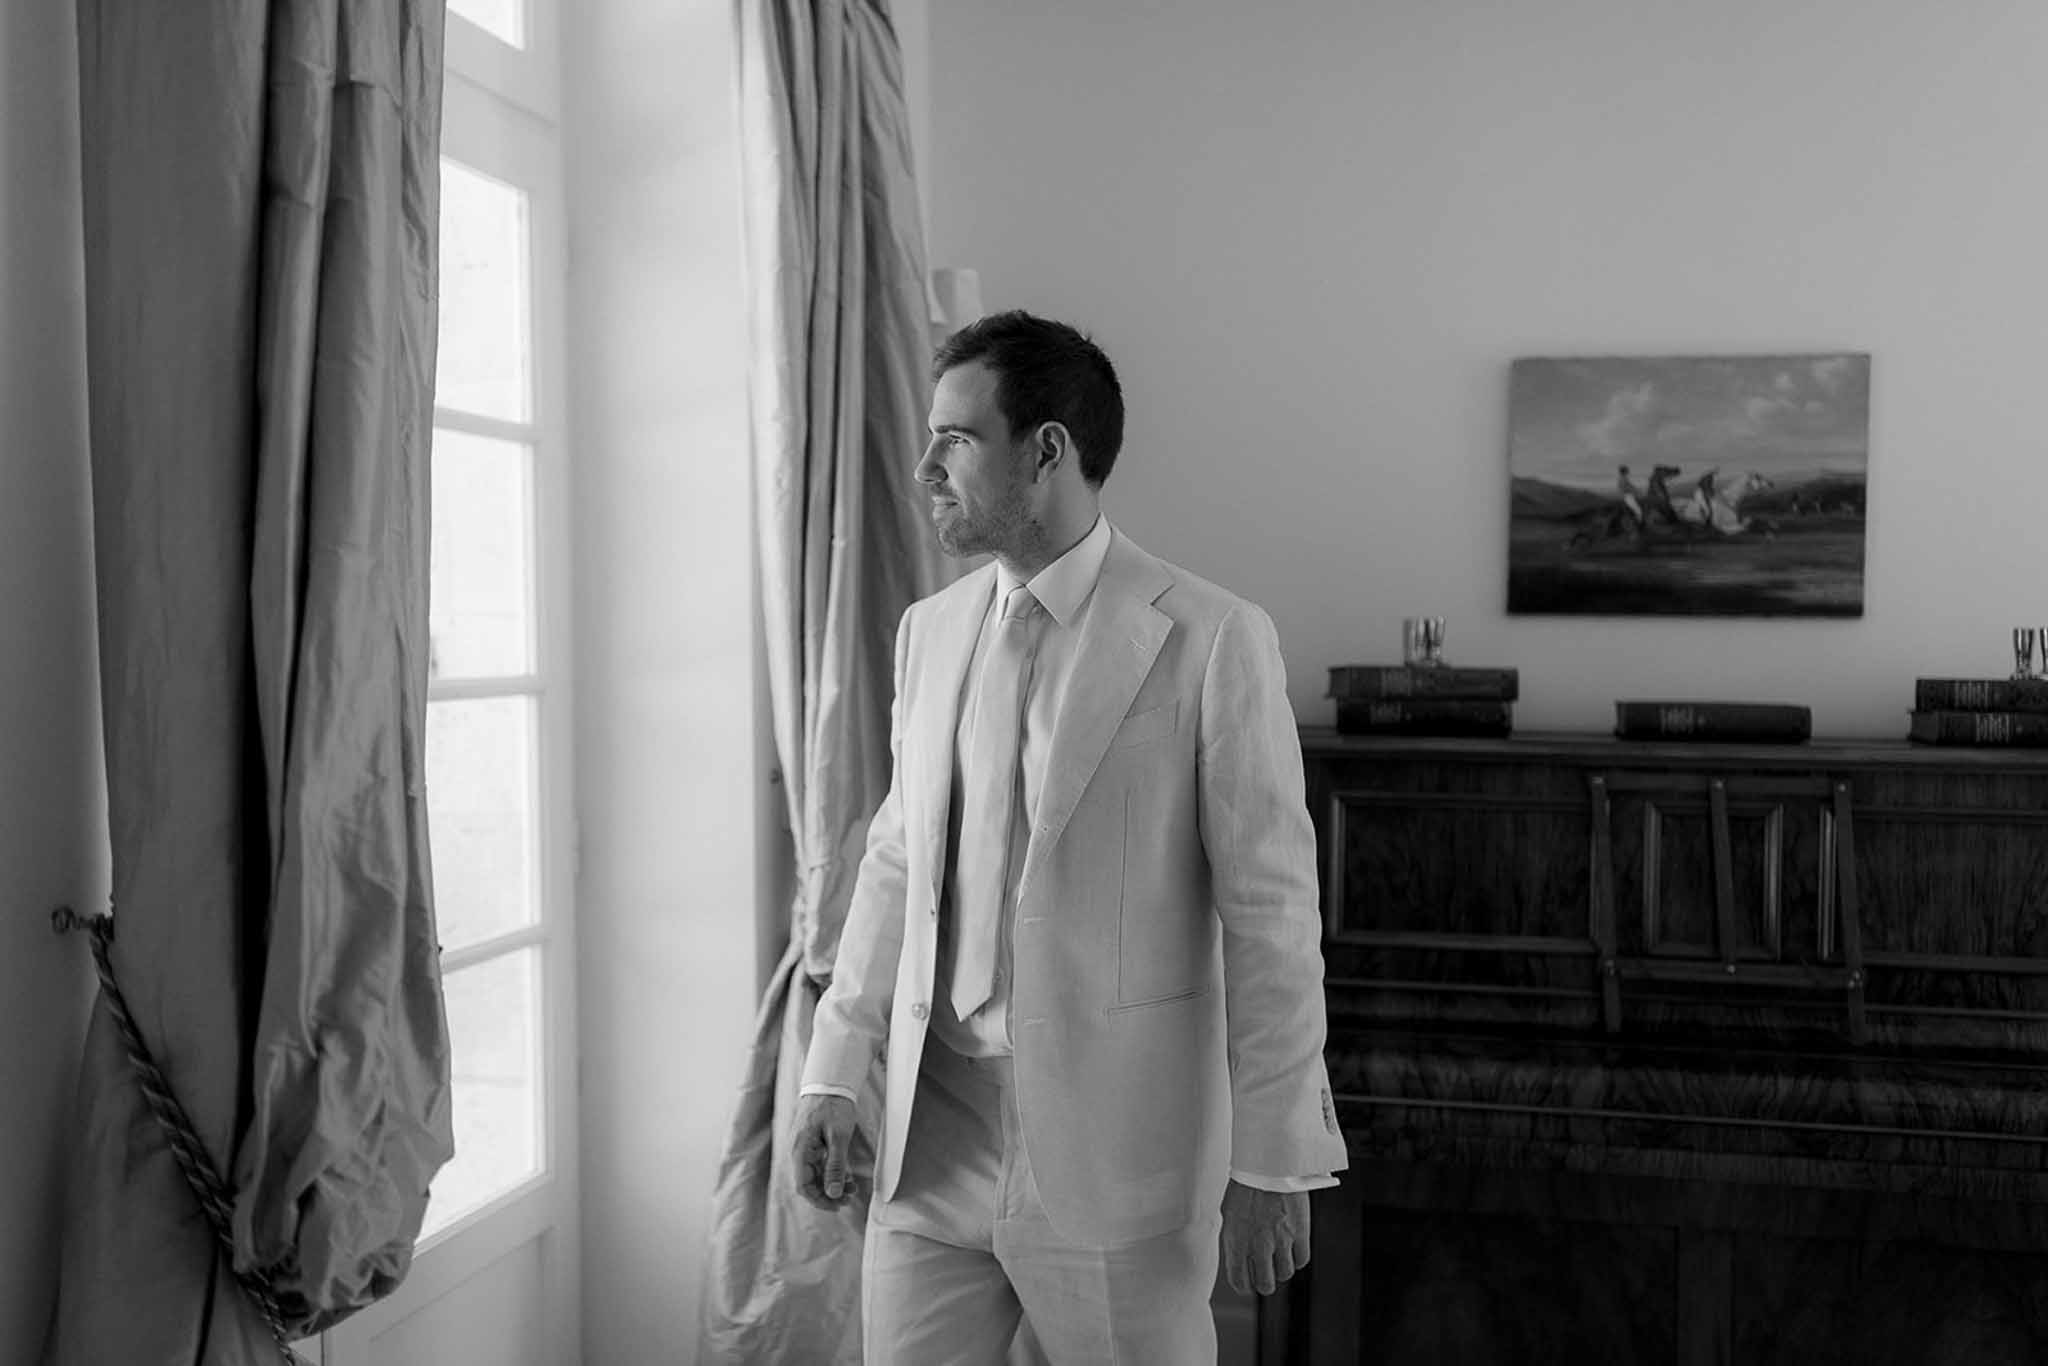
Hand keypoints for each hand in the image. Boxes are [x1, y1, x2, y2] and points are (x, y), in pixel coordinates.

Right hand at [791, 1093, 862, 1209]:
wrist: (829, 1082)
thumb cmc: (834, 1106)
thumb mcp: (839, 1137)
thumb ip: (835, 1167)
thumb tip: (833, 1193)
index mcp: (800, 1151)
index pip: (803, 1187)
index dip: (820, 1200)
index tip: (838, 1206)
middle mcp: (797, 1151)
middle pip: (808, 1183)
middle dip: (828, 1193)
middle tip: (851, 1197)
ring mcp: (802, 1147)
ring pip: (814, 1175)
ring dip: (831, 1183)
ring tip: (853, 1186)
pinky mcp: (810, 1143)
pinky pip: (817, 1165)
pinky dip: (830, 1172)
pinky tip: (846, 1174)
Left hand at [1220, 1179, 1311, 1295]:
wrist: (1268, 1164)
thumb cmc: (1245, 1186)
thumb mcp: (1229, 1214)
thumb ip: (1234, 1239)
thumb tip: (1238, 1257)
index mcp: (1236, 1241)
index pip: (1239, 1281)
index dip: (1244, 1286)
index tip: (1247, 1284)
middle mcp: (1258, 1245)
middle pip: (1265, 1284)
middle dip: (1265, 1282)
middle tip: (1265, 1275)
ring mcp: (1281, 1240)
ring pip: (1285, 1274)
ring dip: (1281, 1269)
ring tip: (1279, 1257)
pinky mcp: (1300, 1232)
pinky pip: (1301, 1260)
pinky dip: (1296, 1258)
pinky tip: (1292, 1249)